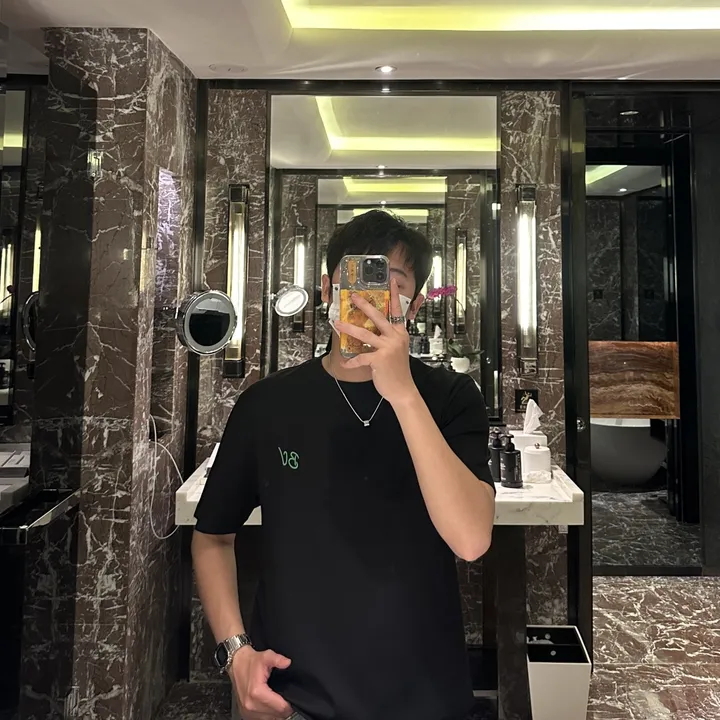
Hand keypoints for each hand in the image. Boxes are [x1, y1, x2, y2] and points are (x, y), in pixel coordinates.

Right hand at [230, 646, 292, 719]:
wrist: (236, 664)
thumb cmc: (250, 662)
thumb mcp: (266, 656)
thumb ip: (278, 659)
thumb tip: (287, 663)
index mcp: (257, 692)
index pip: (281, 707)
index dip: (289, 703)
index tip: (291, 697)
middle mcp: (251, 704)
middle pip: (277, 715)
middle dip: (283, 707)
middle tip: (284, 696)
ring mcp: (247, 711)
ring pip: (270, 718)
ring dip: (275, 712)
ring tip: (276, 699)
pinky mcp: (245, 714)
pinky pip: (262, 718)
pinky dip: (268, 713)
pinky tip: (269, 704)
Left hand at [335, 278, 418, 406]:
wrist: (403, 389)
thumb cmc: (398, 370)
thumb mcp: (396, 349)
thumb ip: (387, 338)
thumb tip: (370, 330)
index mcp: (400, 333)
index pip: (397, 310)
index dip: (394, 295)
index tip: (392, 281)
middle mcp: (395, 337)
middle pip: (378, 316)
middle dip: (364, 305)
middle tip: (354, 297)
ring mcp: (388, 347)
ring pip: (365, 334)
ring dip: (349, 329)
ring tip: (338, 324)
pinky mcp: (380, 359)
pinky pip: (360, 357)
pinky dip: (351, 361)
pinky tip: (345, 363)